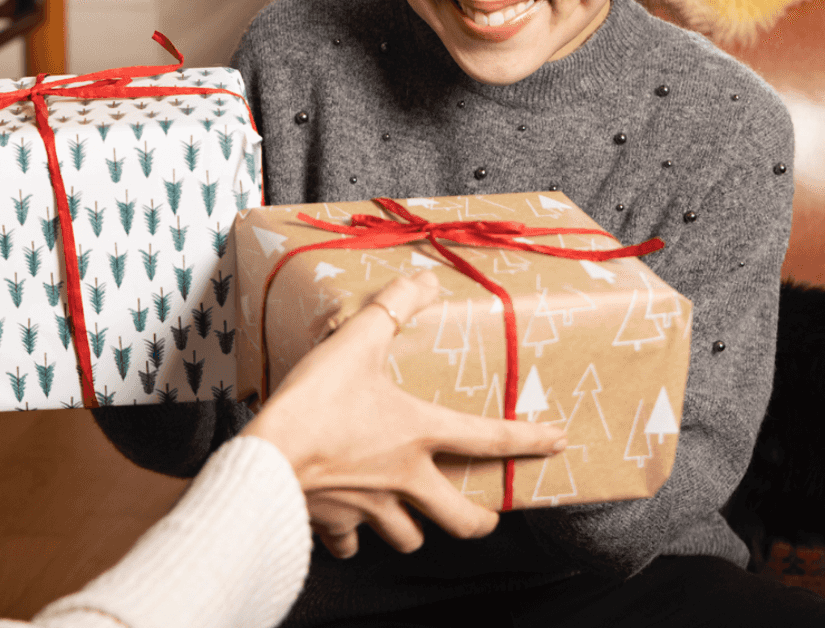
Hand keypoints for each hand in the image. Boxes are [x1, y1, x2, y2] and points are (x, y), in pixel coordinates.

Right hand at [242, 271, 564, 557]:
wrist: (267, 459)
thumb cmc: (313, 402)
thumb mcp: (354, 343)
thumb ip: (391, 309)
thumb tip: (425, 280)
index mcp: (418, 434)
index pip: (489, 438)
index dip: (530, 439)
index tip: (557, 441)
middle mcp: (405, 479)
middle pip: (462, 520)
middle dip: (479, 520)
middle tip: (481, 513)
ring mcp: (371, 508)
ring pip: (410, 538)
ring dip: (412, 529)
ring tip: (407, 514)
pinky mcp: (335, 524)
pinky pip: (350, 545)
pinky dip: (351, 538)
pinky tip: (347, 524)